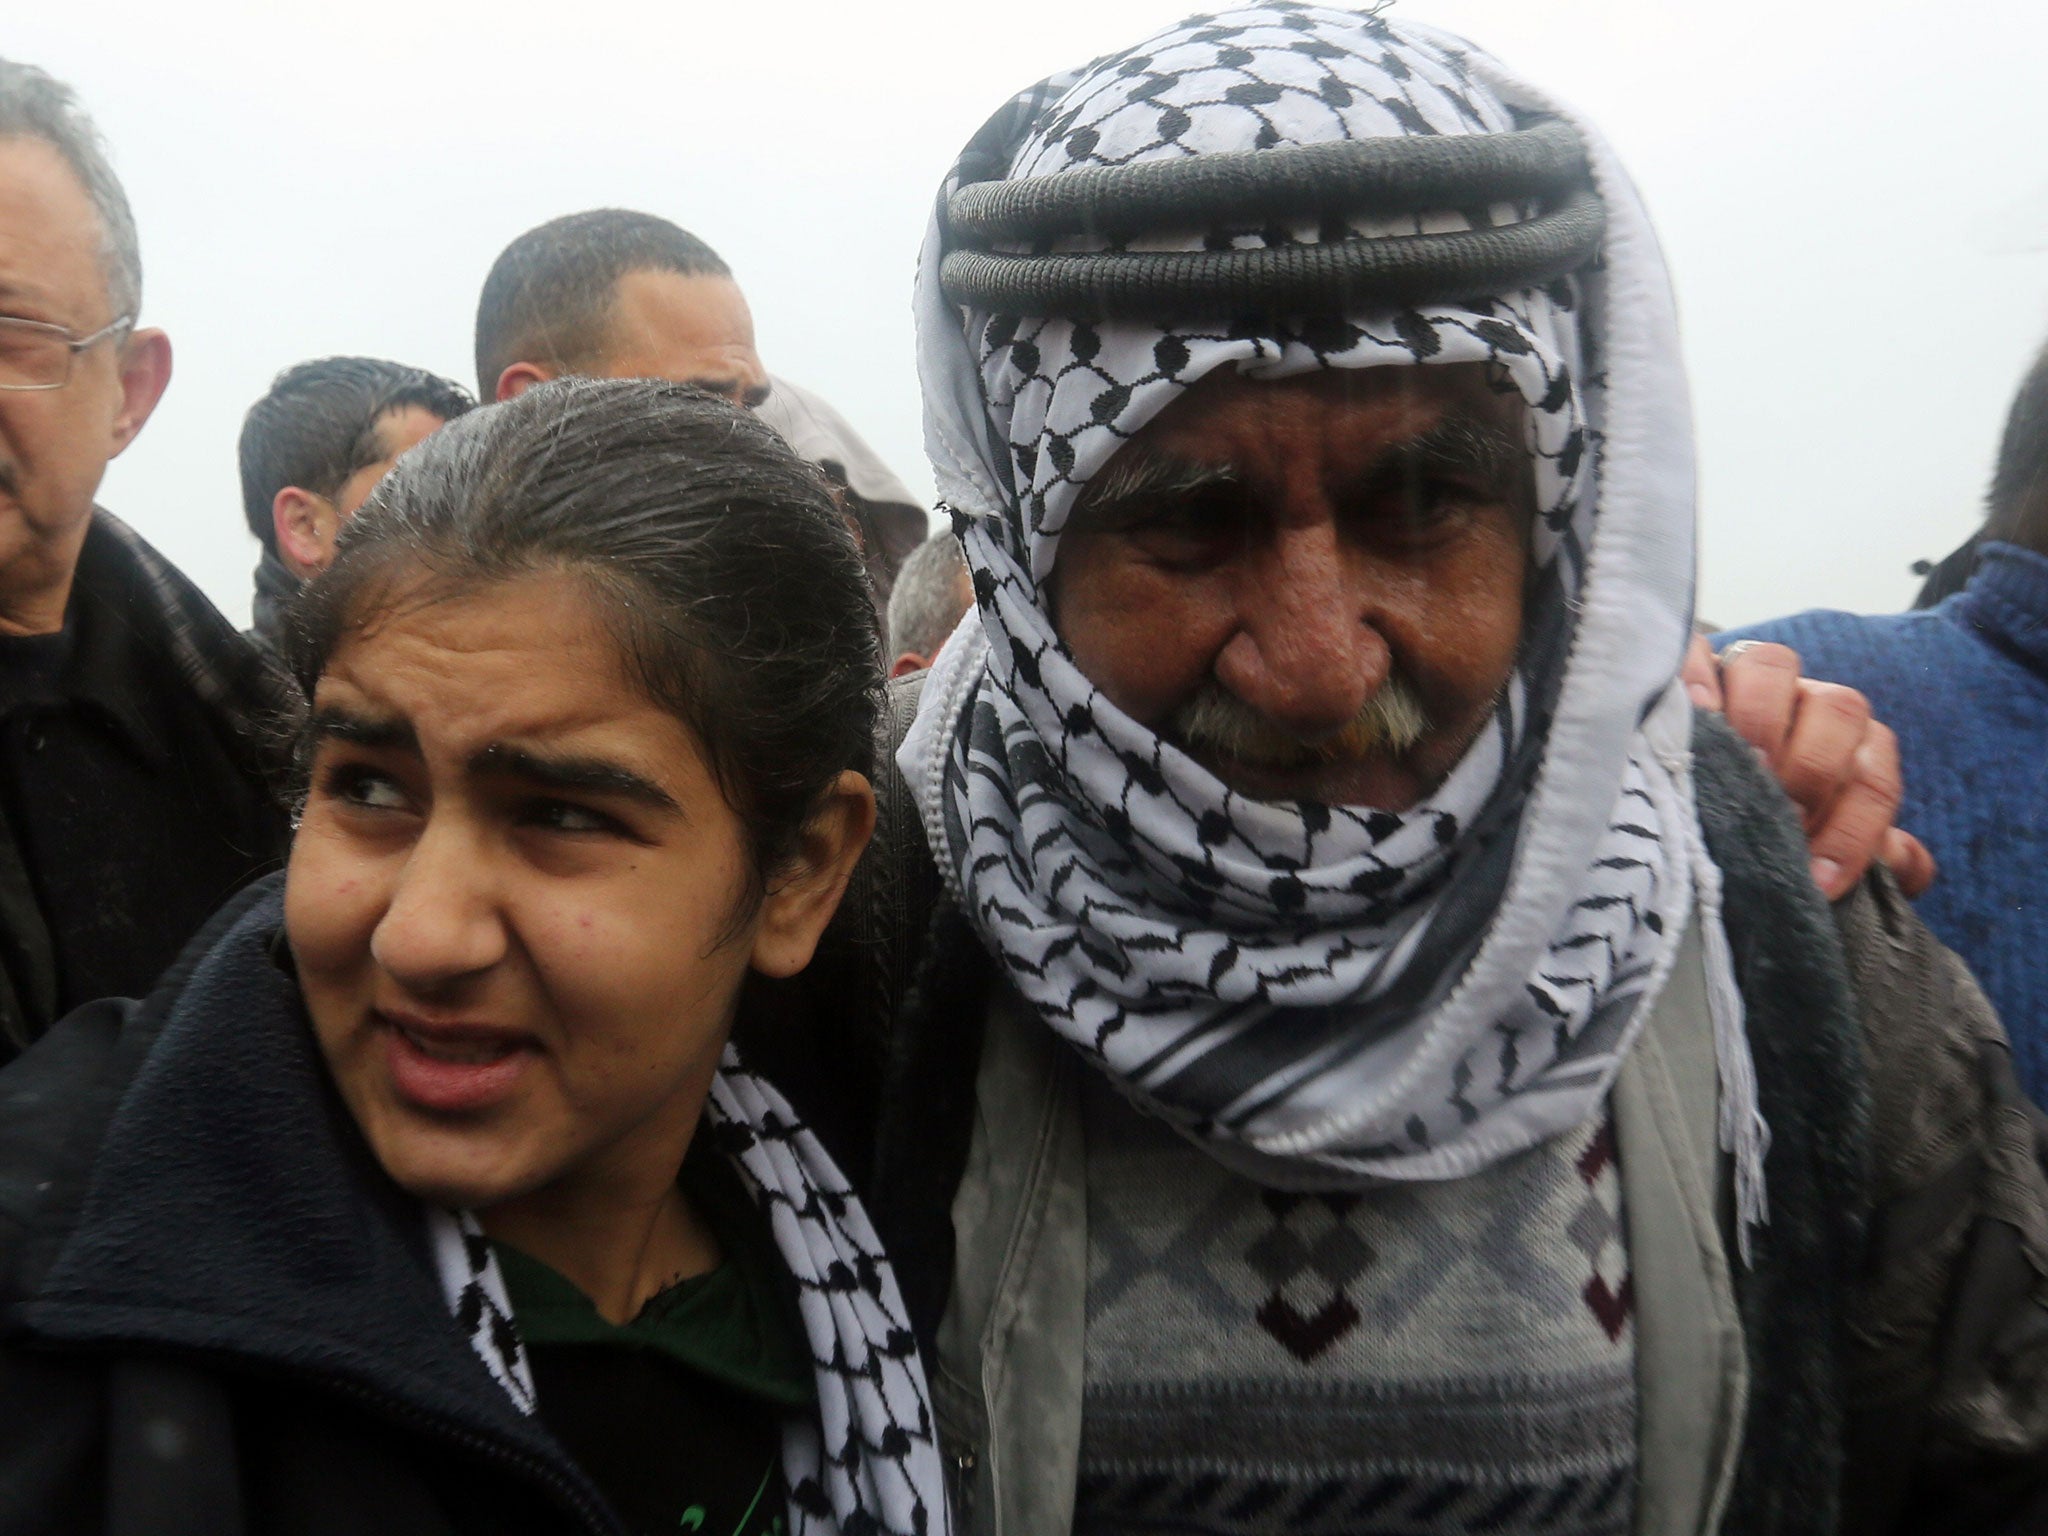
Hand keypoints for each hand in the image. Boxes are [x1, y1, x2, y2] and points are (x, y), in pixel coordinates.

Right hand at [1684, 635, 1935, 900]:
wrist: (1678, 804)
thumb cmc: (1757, 828)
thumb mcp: (1811, 848)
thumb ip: (1864, 850)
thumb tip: (1904, 863)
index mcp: (1847, 746)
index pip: (1875, 776)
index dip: (1856, 830)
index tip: (1820, 880)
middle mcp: (1805, 703)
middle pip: (1839, 709)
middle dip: (1815, 770)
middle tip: (1781, 818)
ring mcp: (1747, 678)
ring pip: (1775, 665)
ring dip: (1760, 719)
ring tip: (1737, 770)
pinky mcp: (1690, 666)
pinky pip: (1699, 651)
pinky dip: (1699, 677)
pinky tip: (1695, 714)